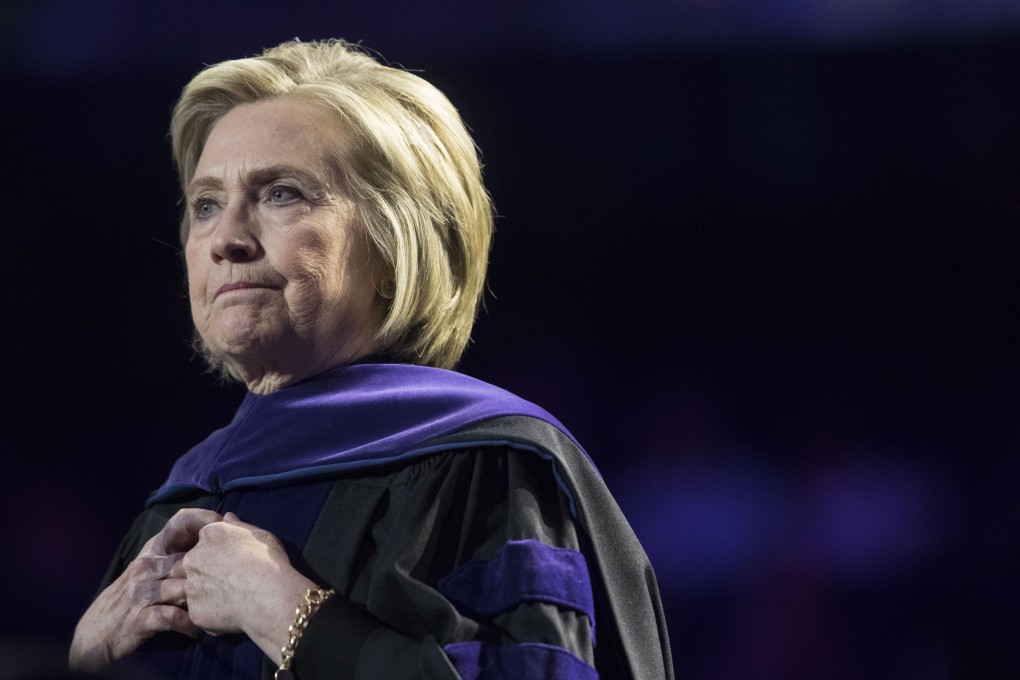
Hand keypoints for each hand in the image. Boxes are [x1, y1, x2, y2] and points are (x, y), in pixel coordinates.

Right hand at [69, 508, 222, 671]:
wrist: (95, 631)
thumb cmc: (132, 597)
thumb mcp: (151, 570)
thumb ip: (178, 554)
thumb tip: (213, 536)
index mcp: (153, 550)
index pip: (180, 522)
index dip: (206, 520)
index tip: (229, 530)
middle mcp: (147, 566)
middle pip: (189, 556)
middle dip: (215, 564)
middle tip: (237, 574)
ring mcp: (142, 592)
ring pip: (183, 587)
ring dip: (204, 598)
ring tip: (221, 606)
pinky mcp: (138, 618)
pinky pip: (170, 618)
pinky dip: (188, 624)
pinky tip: (197, 629)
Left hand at [181, 512, 315, 663]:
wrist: (269, 596)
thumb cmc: (268, 561)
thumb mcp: (259, 535)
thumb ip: (238, 526)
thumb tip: (227, 517)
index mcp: (208, 536)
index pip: (202, 541)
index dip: (215, 551)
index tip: (229, 560)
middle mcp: (192, 559)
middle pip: (188, 565)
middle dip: (201, 572)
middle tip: (226, 581)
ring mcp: (191, 587)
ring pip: (189, 590)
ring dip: (202, 593)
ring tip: (226, 599)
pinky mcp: (194, 612)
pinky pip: (199, 612)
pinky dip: (210, 613)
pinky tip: (229, 613)